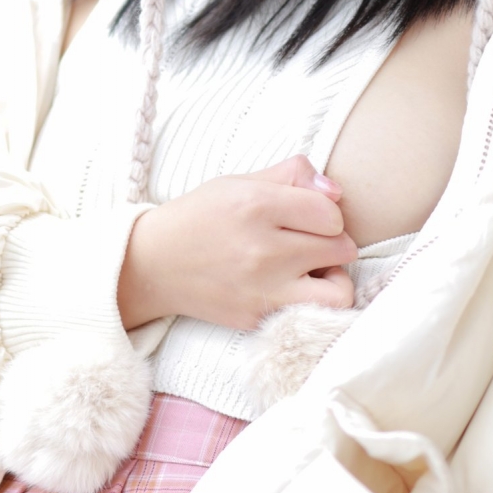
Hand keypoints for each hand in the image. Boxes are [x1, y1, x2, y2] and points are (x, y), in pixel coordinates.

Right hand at [118, 155, 357, 331]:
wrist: (152, 264)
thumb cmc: (201, 217)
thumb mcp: (239, 181)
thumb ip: (291, 174)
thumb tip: (336, 192)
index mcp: (256, 205)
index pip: (331, 213)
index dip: (327, 213)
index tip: (310, 216)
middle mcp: (262, 249)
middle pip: (341, 247)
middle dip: (333, 242)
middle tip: (312, 241)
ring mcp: (260, 289)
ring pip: (339, 291)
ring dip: (334, 278)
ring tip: (315, 270)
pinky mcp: (256, 317)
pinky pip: (312, 315)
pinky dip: (312, 303)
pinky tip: (295, 288)